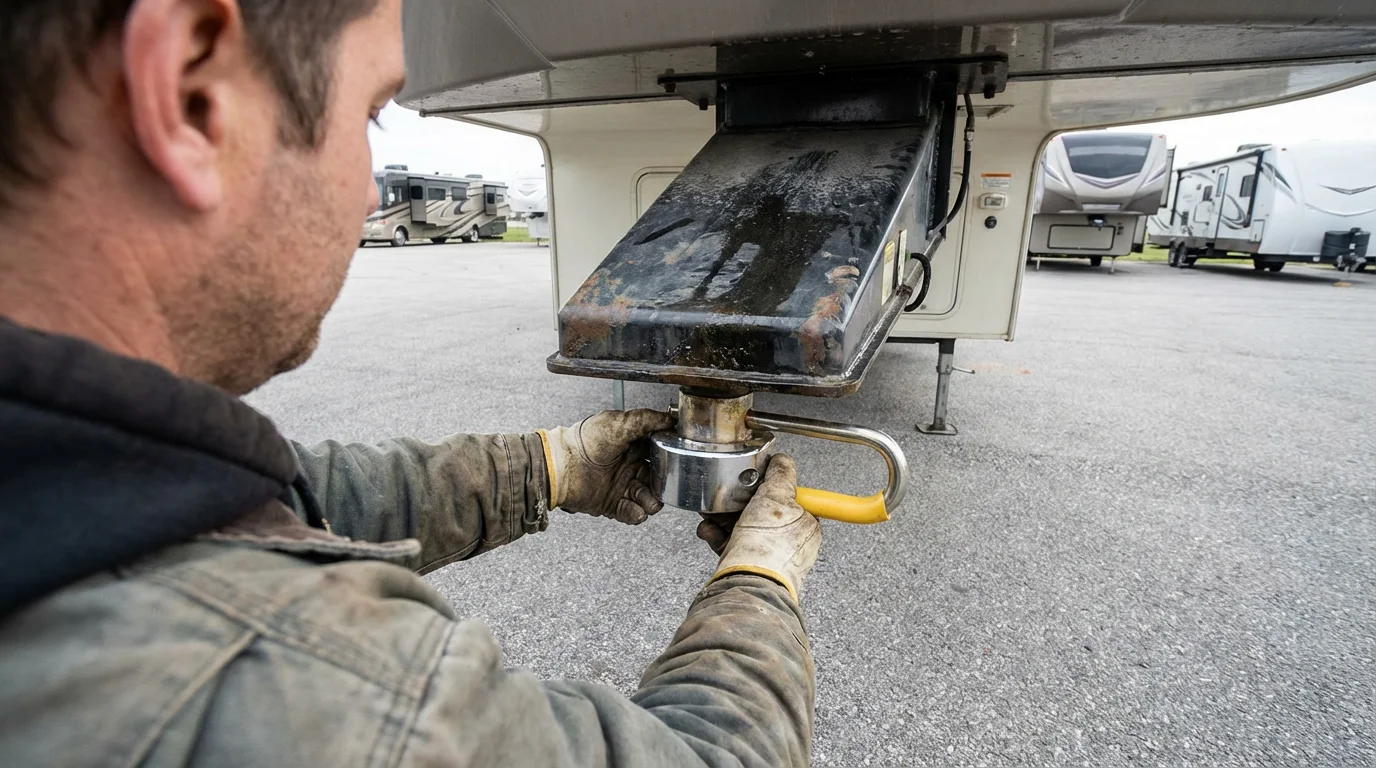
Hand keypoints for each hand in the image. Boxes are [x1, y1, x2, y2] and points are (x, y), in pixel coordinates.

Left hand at [539, 409, 674, 523]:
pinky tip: (637, 510)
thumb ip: (647, 420)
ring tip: (650, 502)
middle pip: (656, 479)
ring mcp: (620, 486)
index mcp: (632, 445)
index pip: (658, 453)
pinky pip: (630, 512)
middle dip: (663, 485)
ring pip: (646, 497)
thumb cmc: (585, 441)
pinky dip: (636, 513)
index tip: (676, 460)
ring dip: (651, 501)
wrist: (561, 465)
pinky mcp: (611, 504)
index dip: (668, 457)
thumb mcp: (619, 423)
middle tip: (664, 486)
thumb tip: (671, 418)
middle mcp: (628, 466)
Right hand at [704, 453, 821, 602]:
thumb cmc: (768, 547)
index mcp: (806, 526)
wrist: (747, 585)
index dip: (767, 487)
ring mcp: (770, 558)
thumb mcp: (777, 496)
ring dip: (724, 518)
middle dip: (738, 502)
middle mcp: (791, 544)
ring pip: (744, 528)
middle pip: (762, 511)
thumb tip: (783, 460)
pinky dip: (718, 536)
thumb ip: (781, 474)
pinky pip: (733, 546)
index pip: (790, 498)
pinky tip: (708, 531)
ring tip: (711, 513)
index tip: (753, 483)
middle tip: (725, 497)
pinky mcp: (749, 569)